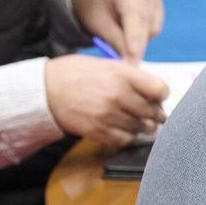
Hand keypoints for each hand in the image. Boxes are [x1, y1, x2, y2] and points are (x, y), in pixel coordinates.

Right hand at [43, 54, 169, 150]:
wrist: (43, 90)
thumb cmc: (76, 73)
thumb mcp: (106, 64)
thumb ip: (131, 77)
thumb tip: (154, 91)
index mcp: (123, 75)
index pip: (160, 90)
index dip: (162, 95)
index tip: (157, 97)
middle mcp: (118, 95)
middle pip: (154, 112)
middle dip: (156, 114)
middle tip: (153, 113)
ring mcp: (108, 115)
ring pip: (142, 129)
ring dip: (143, 127)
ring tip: (137, 121)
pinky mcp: (97, 131)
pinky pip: (125, 140)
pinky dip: (127, 137)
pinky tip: (122, 129)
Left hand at [72, 0, 163, 62]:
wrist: (98, 1)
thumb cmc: (95, 12)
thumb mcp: (99, 26)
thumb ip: (116, 42)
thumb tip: (131, 64)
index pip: (132, 12)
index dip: (134, 34)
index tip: (133, 55)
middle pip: (144, 21)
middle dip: (137, 44)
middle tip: (129, 64)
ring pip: (152, 28)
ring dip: (139, 41)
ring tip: (120, 39)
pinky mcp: (158, 4)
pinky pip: (155, 28)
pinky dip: (144, 36)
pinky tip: (130, 32)